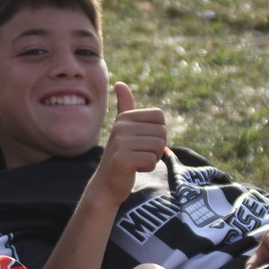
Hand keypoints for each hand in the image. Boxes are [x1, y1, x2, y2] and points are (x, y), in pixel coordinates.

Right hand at [86, 83, 167, 204]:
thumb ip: (124, 107)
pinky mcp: (122, 159)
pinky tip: (134, 169)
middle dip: (156, 147)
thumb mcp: (124, 130)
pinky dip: (147, 168)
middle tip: (139, 154)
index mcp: (124, 118)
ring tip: (136, 161)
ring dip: (152, 158)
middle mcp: (121, 127)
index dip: (157, 132)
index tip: (142, 142)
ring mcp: (120, 143)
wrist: (106, 184)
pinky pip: (151, 160)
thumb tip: (119, 83)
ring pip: (158, 147)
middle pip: (162, 132)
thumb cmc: (121, 156)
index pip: (160, 117)